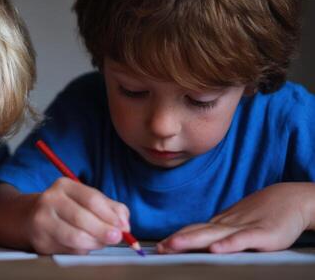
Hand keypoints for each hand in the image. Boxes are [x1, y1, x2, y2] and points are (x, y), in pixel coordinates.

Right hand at [26, 177, 129, 254]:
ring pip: (75, 237)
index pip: (92, 199)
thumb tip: (124, 223)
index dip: (111, 215)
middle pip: (83, 218)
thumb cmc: (65, 208)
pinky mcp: (41, 241)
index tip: (124, 226)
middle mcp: (50, 200)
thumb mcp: (85, 199)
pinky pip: (69, 250)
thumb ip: (110, 207)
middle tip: (116, 237)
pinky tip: (84, 245)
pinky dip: (82, 250)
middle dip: (104, 231)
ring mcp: (42, 221)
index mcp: (64, 185)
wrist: (29, 217)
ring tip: (101, 242)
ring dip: (95, 243)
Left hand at [157, 183, 314, 253]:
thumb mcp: (236, 226)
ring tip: (174, 245)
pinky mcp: (263, 234)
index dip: (176, 238)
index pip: (194, 231)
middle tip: (159, 247)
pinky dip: (229, 244)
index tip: (158, 246)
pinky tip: (216, 249)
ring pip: (214, 235)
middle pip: (198, 232)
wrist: (290, 199)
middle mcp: (227, 225)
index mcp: (220, 225)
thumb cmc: (262, 215)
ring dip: (192, 240)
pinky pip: (243, 239)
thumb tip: (197, 242)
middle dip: (177, 240)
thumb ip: (218, 234)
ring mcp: (244, 228)